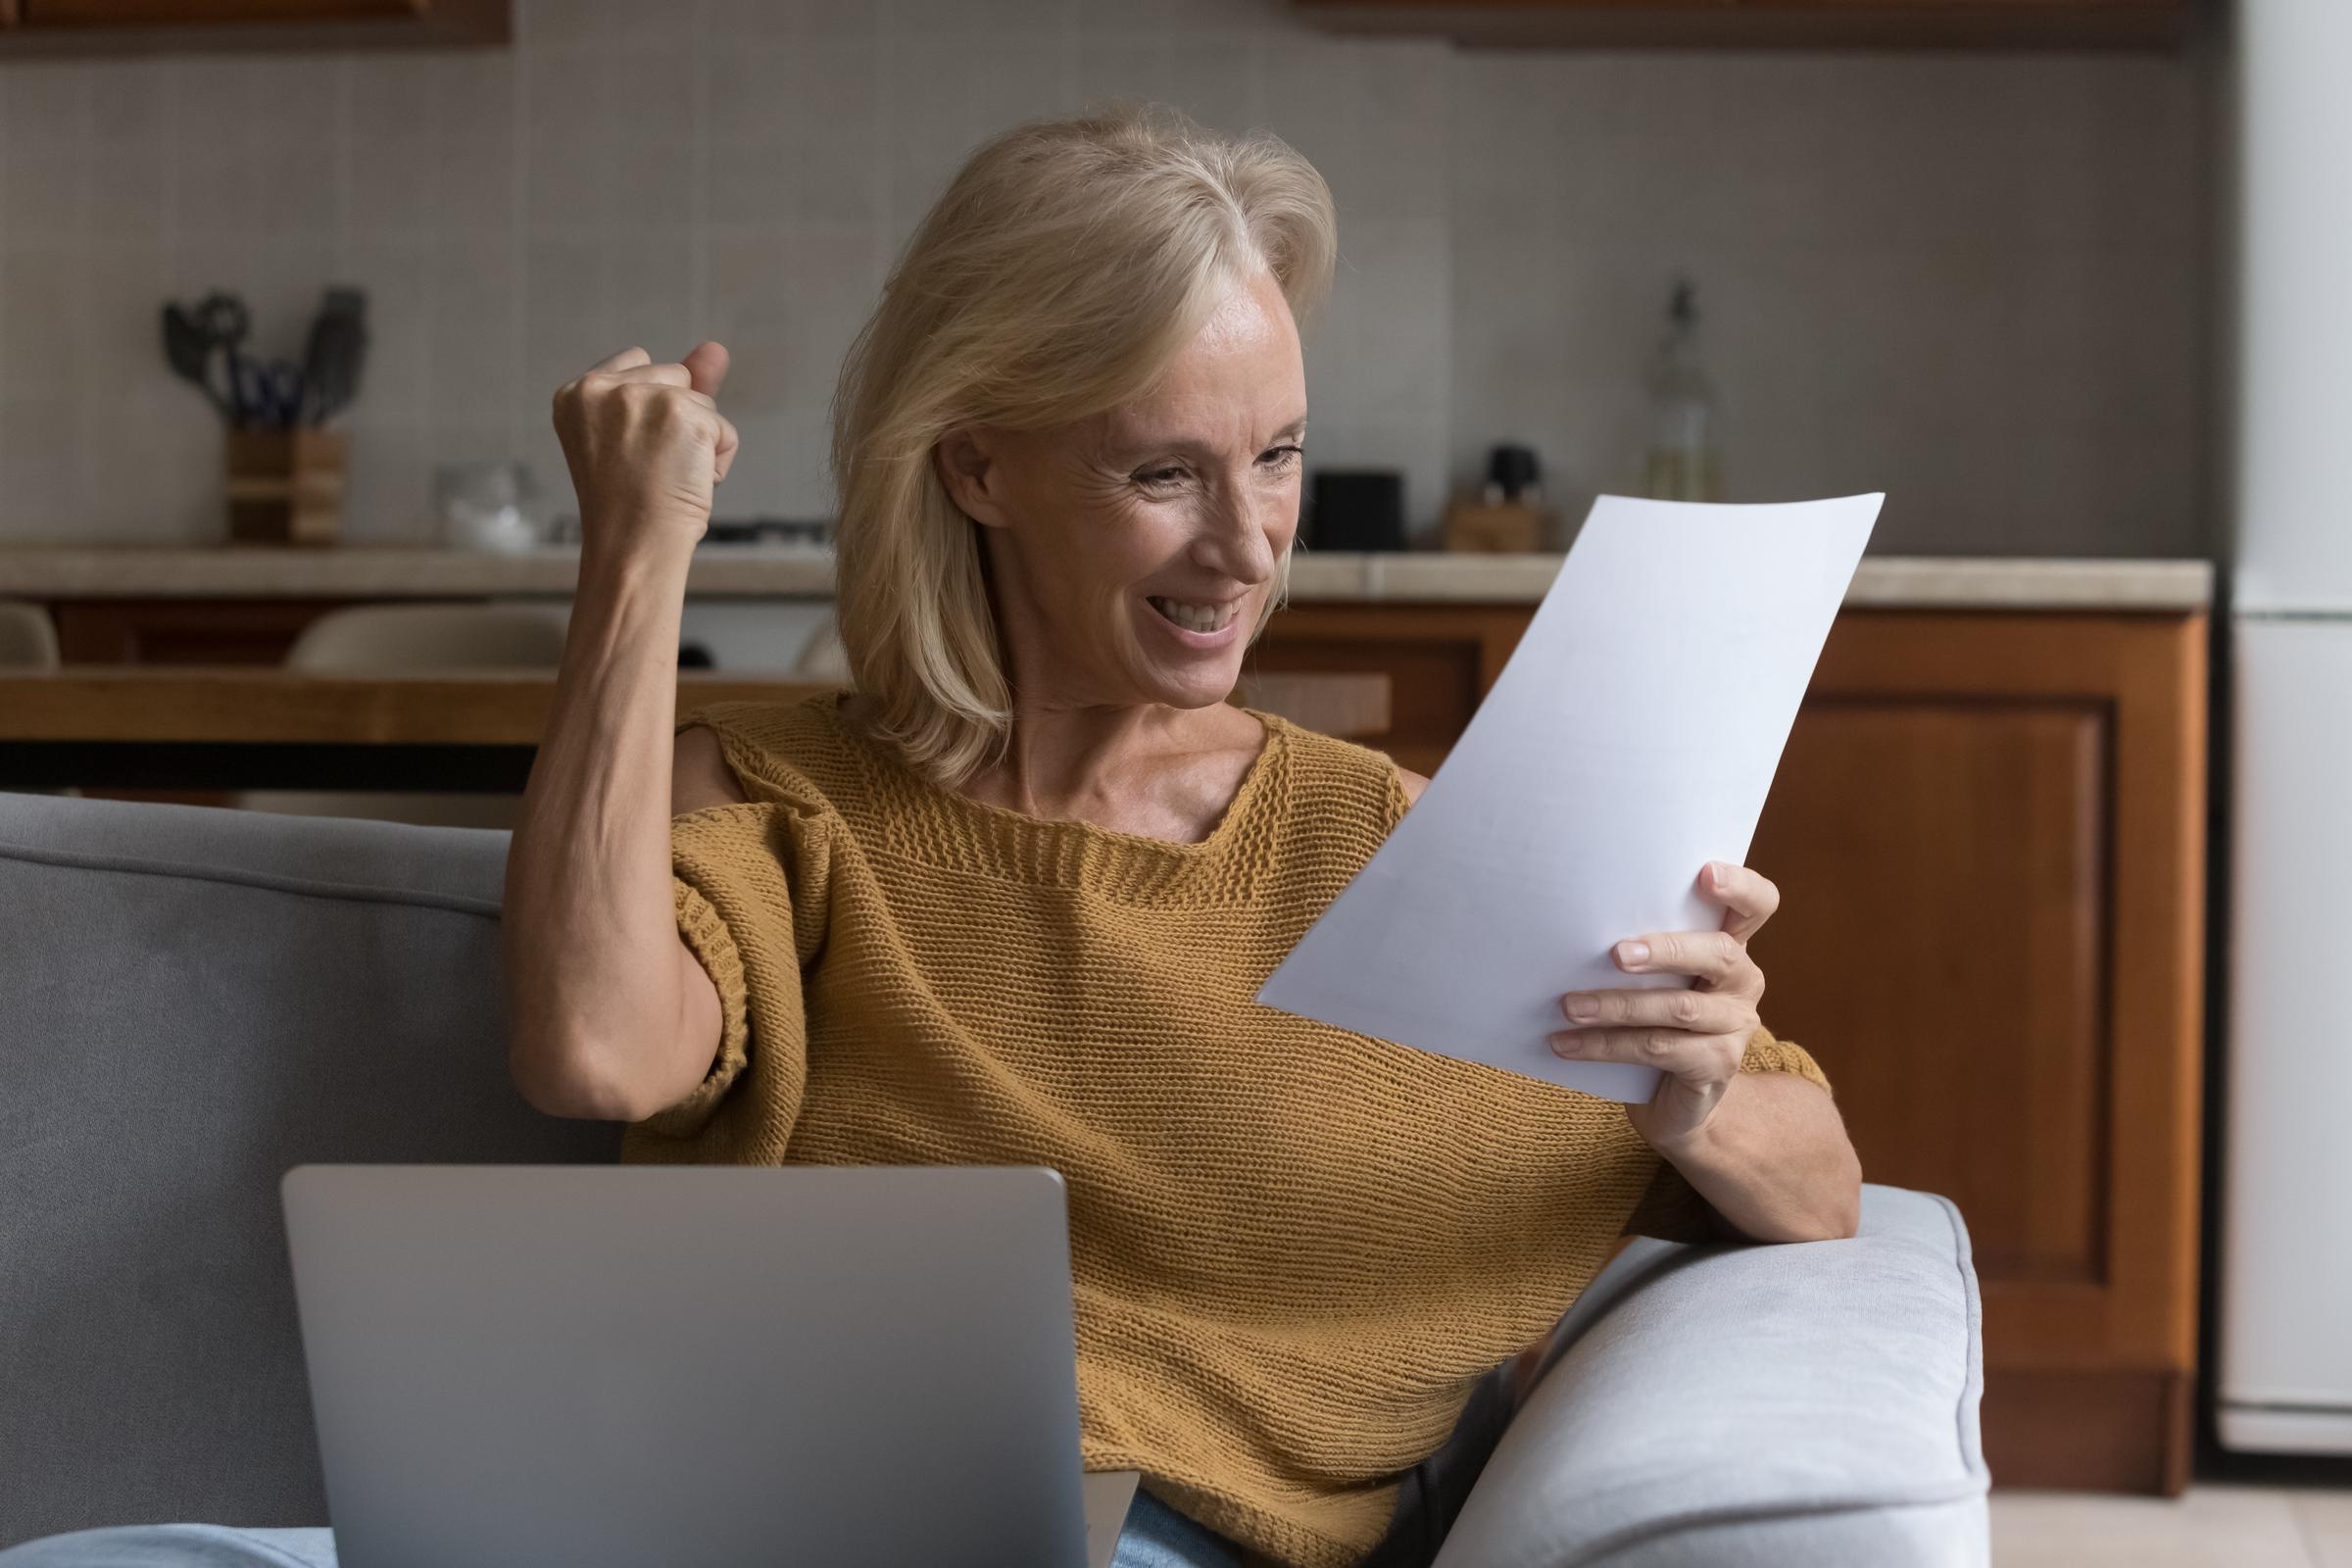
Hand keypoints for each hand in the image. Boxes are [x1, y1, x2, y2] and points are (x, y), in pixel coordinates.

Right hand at [552, 342, 739, 560]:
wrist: (633, 547)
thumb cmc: (632, 505)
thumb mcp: (639, 439)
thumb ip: (674, 387)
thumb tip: (716, 348)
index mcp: (575, 394)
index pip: (636, 363)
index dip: (651, 408)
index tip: (635, 450)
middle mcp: (602, 387)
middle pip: (674, 375)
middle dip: (677, 420)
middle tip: (650, 468)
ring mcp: (642, 396)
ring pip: (702, 400)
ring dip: (699, 439)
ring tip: (668, 476)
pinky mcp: (682, 412)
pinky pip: (724, 428)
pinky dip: (718, 458)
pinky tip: (689, 482)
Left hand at [1548, 861, 1778, 1152]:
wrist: (1674, 1102)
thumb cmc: (1654, 1023)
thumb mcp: (1651, 979)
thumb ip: (1637, 949)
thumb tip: (1569, 927)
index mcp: (1730, 946)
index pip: (1758, 904)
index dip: (1740, 886)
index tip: (1704, 873)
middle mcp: (1743, 981)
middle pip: (1718, 953)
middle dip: (1666, 949)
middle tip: (1616, 954)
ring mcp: (1736, 1026)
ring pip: (1678, 1007)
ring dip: (1617, 1005)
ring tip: (1569, 1005)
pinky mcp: (1716, 1065)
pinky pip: (1657, 1049)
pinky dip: (1605, 1045)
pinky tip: (1565, 1044)